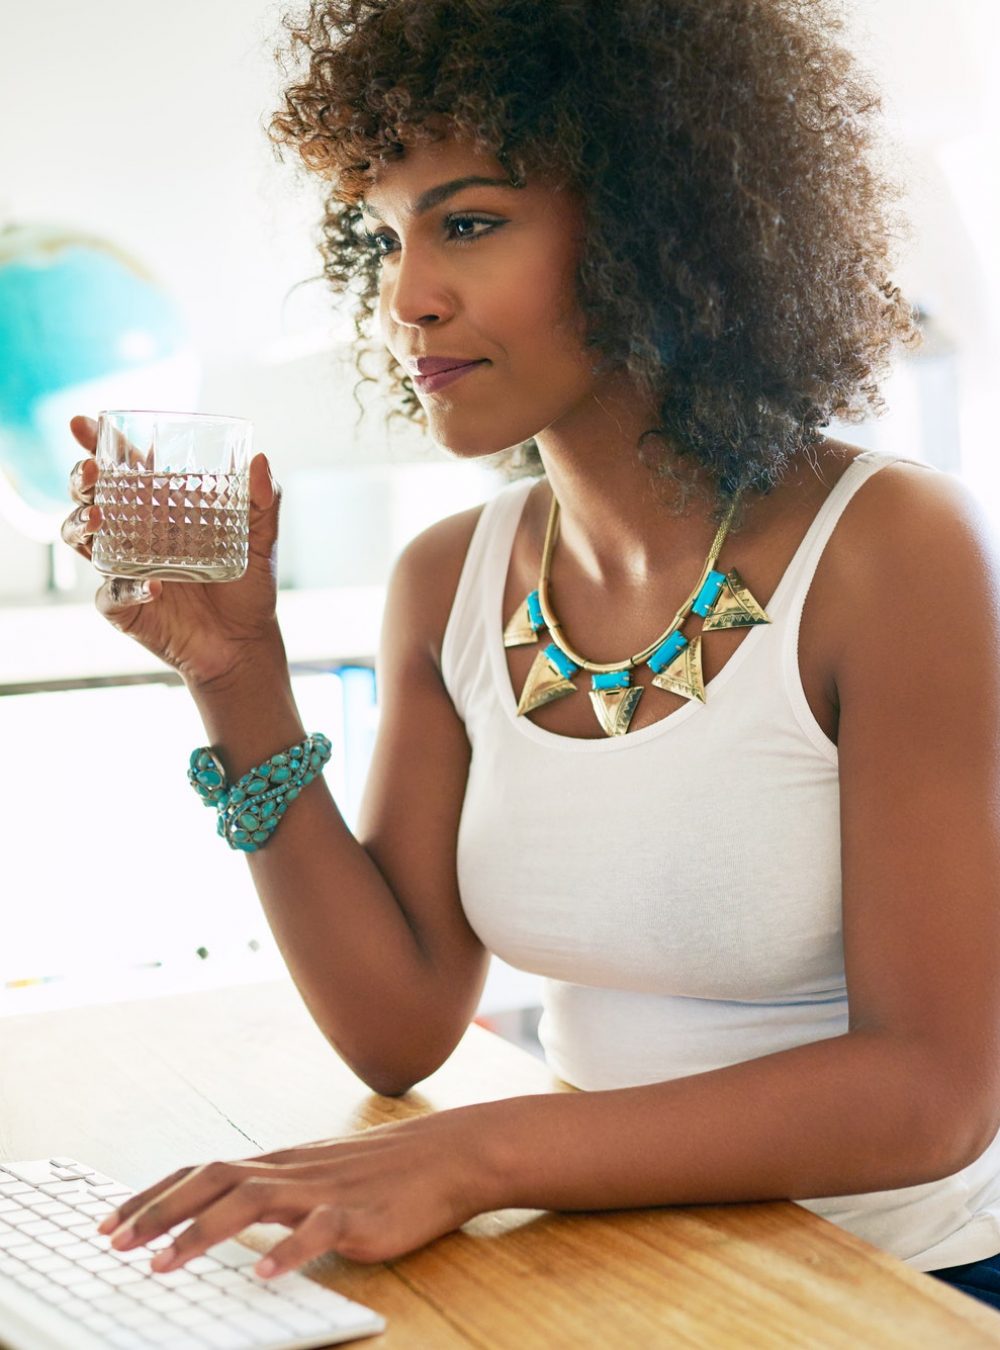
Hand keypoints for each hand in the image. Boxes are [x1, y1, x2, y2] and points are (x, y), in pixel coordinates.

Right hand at [60, 414, 284, 688]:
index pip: (121, 468)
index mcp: (159, 508)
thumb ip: (264, 500)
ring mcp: (124, 569)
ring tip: (98, 519)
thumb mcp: (262, 539)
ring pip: (80, 539)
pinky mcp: (123, 606)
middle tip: (89, 472)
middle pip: (89, 497)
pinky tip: (153, 585)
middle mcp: (133, 534)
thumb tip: (261, 461)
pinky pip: (111, 594)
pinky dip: (126, 588)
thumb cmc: (248, 585)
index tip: (83, 424)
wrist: (246, 641)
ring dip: (81, 524)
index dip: (97, 443)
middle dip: (80, 480)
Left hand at [96, 1111, 493, 1276]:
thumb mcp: (319, 1176)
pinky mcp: (357, 1215)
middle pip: (214, 1179)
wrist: (448, 1155)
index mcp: (280, 1164)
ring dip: (202, 1232)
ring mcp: (323, 1191)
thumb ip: (277, 1192)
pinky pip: (317, 1231)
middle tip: (116, 1244)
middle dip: (160, 1210)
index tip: (112, 1222)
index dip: (155, 1195)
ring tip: (164, 1264)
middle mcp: (292, 1171)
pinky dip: (286, 1250)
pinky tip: (263, 1273)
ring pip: (252, 1200)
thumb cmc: (384, 1171)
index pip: (203, 1171)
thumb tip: (227, 1215)